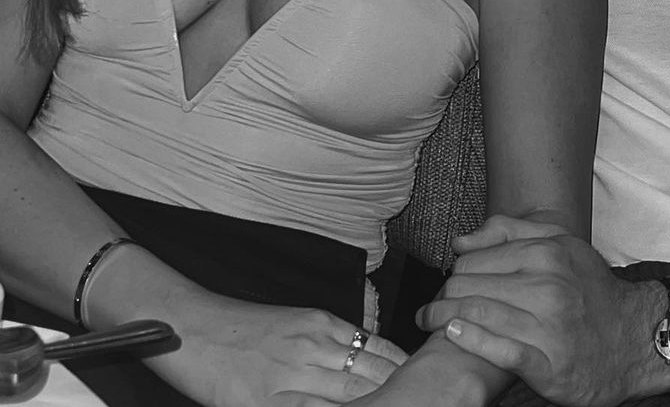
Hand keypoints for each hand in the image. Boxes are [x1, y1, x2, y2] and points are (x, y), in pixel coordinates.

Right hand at [152, 294, 406, 406]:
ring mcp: (290, 376)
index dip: (404, 372)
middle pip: (370, 378)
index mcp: (322, 324)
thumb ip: (331, 340)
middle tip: (428, 400)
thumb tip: (367, 360)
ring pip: (347, 398)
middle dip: (400, 394)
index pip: (378, 351)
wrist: (192, 326)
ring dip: (376, 405)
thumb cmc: (242, 326)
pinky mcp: (266, 401)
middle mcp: (313, 347)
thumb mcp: (295, 322)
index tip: (427, 384)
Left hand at [418, 215, 669, 406]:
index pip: (476, 259)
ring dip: (443, 317)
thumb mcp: (562, 245)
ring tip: (428, 320)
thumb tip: (461, 240)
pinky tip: (453, 334)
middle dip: (444, 295)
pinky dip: (472, 340)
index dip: (455, 271)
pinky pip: (500, 350)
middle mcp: (549, 287)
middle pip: (472, 286)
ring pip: (480, 314)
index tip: (448, 282)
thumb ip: (511, 233)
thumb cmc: (592, 292)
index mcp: (548, 254)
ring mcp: (550, 327)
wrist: (637, 340)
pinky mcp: (550, 366)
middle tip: (432, 305)